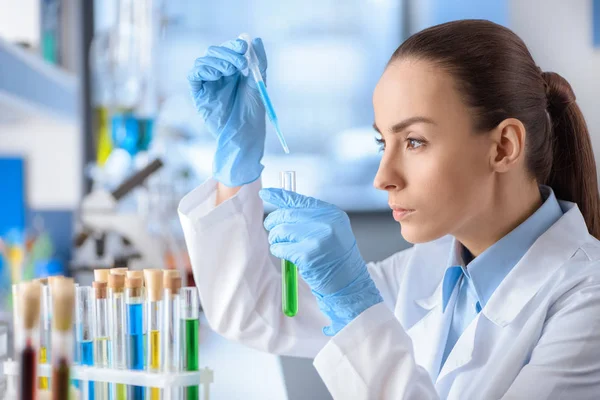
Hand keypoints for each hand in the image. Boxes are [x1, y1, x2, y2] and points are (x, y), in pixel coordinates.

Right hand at [188, 38, 267, 186]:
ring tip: (229, 71)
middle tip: (240, 63)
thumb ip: (259, 63)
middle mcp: (219, 75)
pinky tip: (216, 74)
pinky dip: (203, 69)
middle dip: (227, 53)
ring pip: (203, 61)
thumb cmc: (253, 113)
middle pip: (215, 52)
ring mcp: (208, 84)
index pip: (229, 50)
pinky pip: (194, 76)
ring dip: (216, 61)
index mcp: (234, 71)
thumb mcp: (259, 85)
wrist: (245, 135)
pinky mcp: (199, 94)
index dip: (234, 46)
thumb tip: (257, 40)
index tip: (244, 48)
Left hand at [260, 188, 382, 334]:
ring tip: (283, 246)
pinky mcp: (307, 255)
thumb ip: (310, 218)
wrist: (350, 284)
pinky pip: (280, 247)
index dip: (279, 196)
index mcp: (331, 213)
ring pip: (280, 230)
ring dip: (276, 239)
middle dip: (273, 223)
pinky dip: (278, 251)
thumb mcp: (331, 231)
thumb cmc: (337, 259)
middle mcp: (326, 222)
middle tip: (272, 230)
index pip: (299, 199)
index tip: (264, 192)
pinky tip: (285, 256)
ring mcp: (317, 238)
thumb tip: (282, 207)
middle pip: (286, 214)